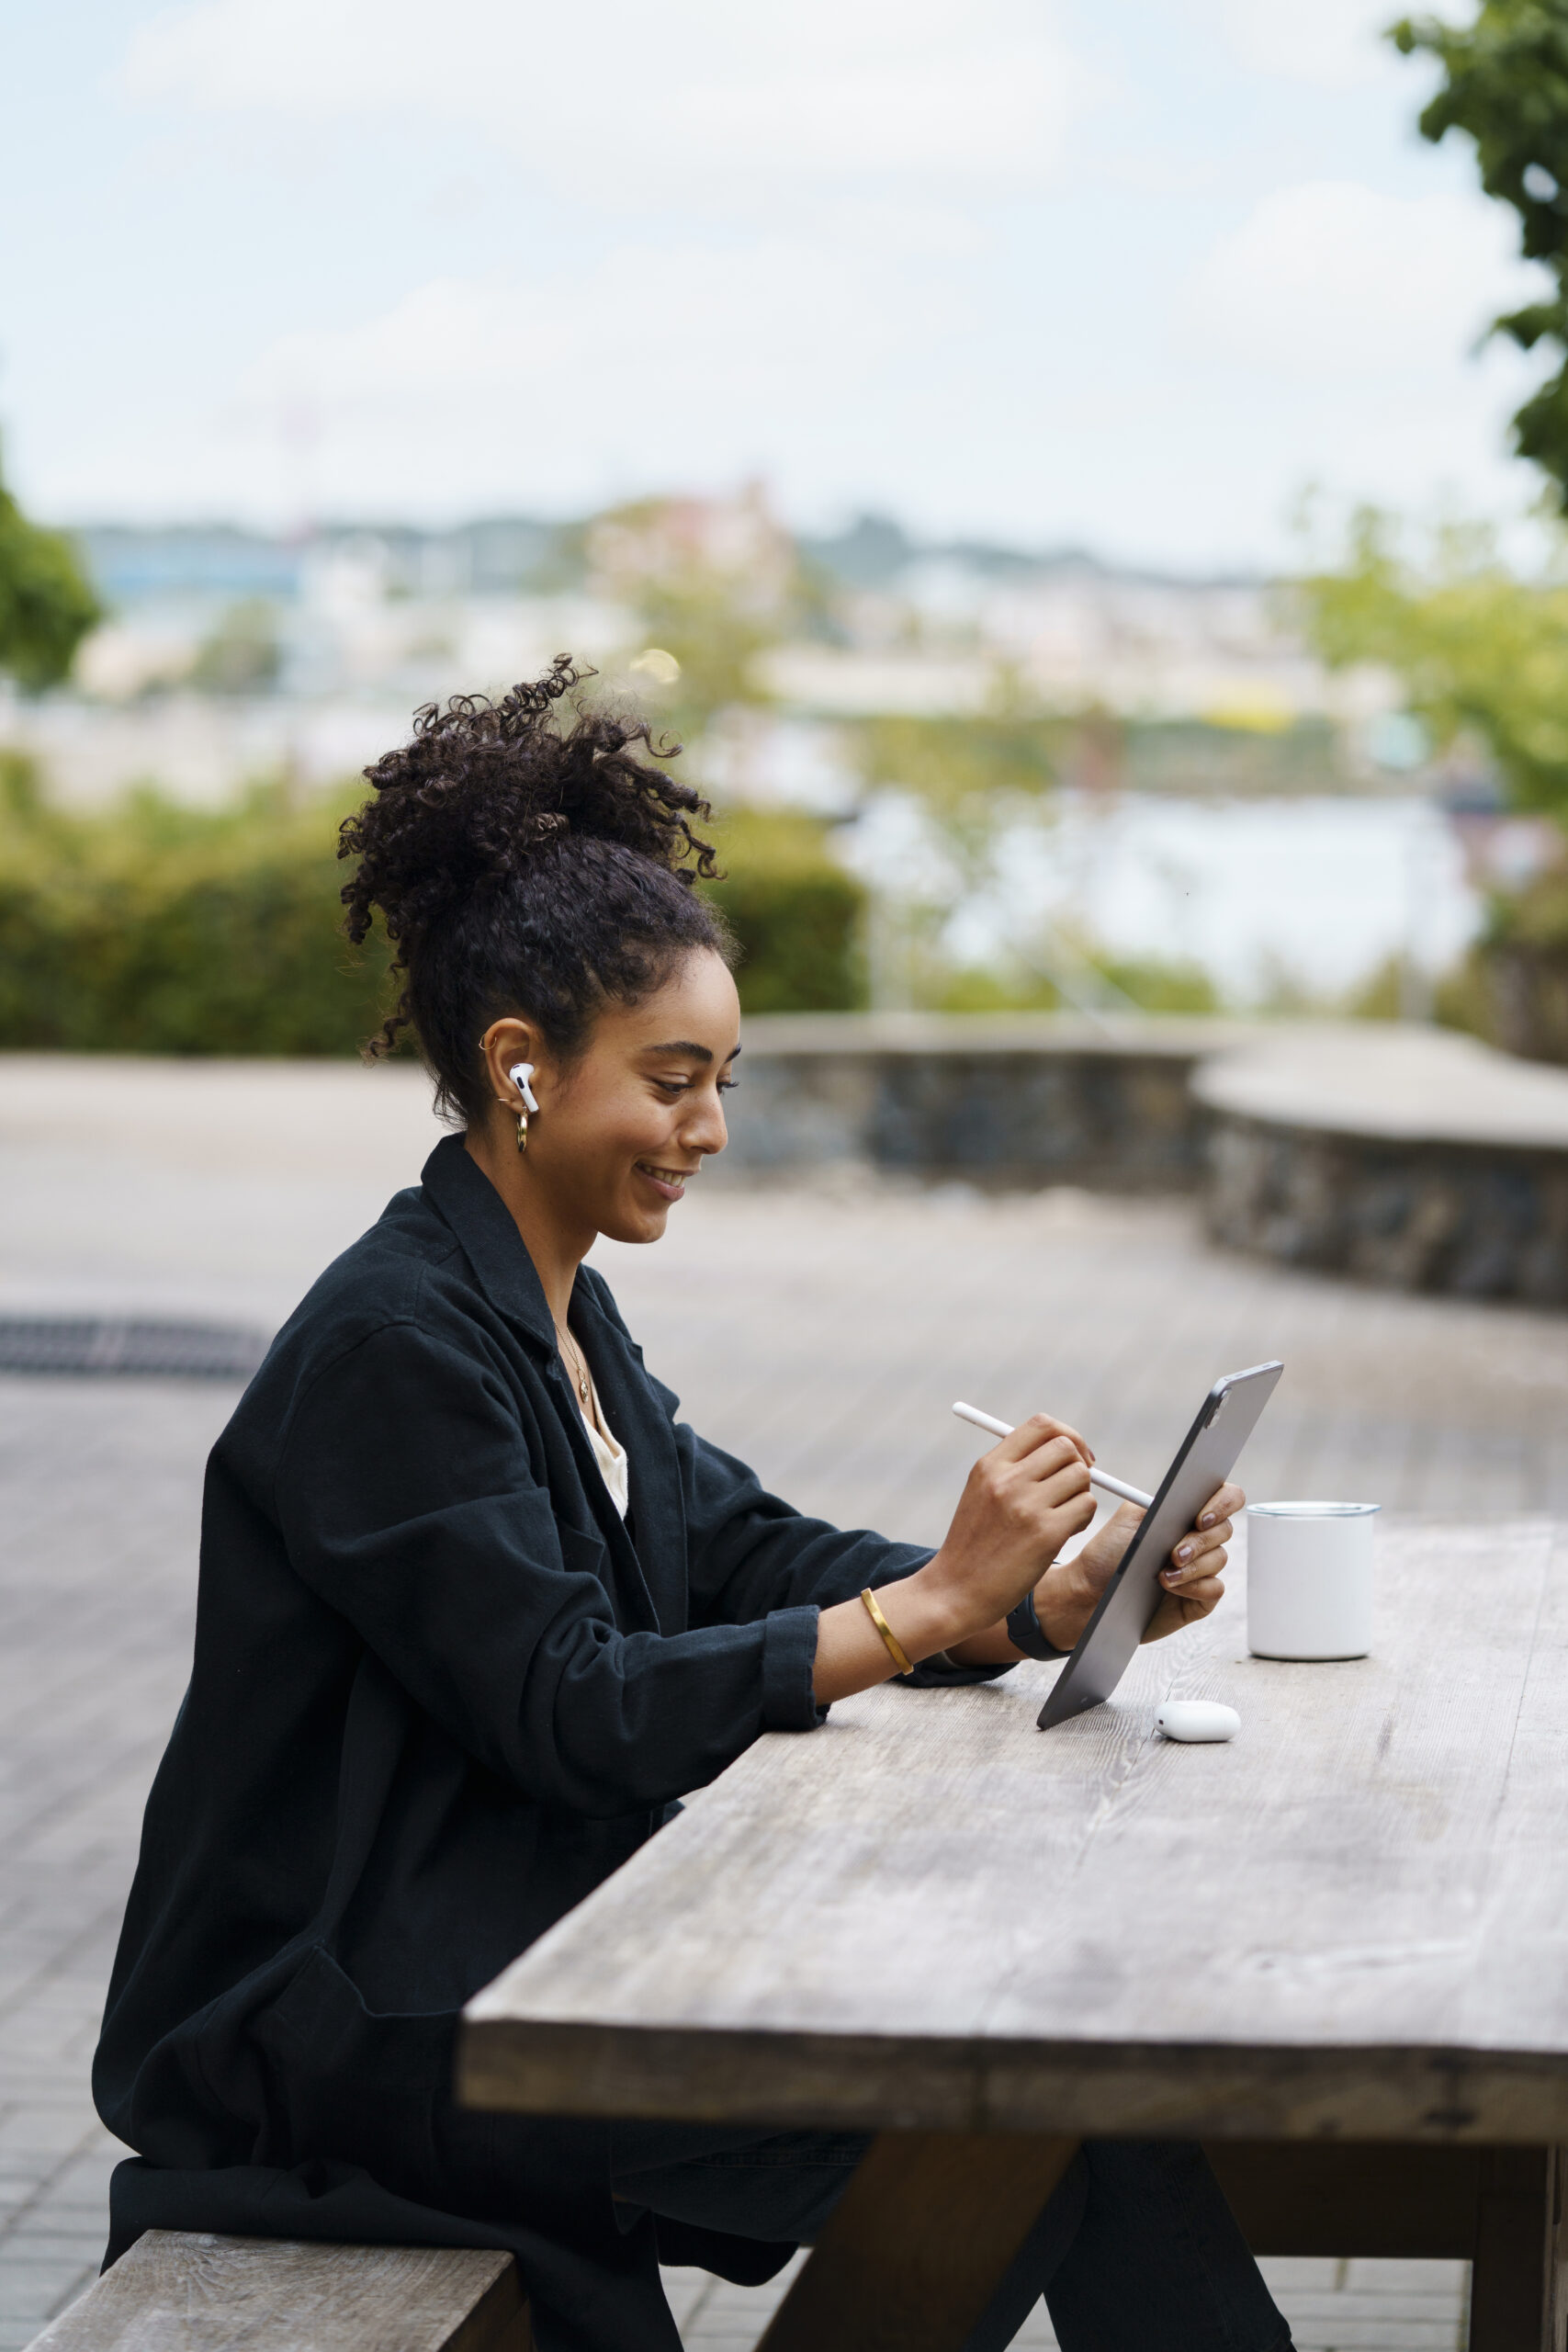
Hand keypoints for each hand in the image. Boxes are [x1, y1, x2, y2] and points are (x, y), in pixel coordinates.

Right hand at [920, 1414, 1096, 1646]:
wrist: (956, 1591)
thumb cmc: (974, 1546)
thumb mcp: (981, 1494)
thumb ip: (1014, 1469)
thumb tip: (1064, 1449)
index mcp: (990, 1465)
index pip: (1042, 1424)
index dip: (1067, 1435)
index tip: (1073, 1455)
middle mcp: (1007, 1479)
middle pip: (1066, 1446)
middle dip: (1079, 1464)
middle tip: (1074, 1487)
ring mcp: (1026, 1505)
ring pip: (1081, 1476)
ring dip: (1082, 1494)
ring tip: (1064, 1515)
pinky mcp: (1046, 1533)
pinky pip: (1087, 1506)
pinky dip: (1083, 1518)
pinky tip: (1064, 1533)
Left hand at [1034, 1480, 1243, 1651]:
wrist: (1092, 1591)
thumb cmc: (1110, 1553)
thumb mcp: (1130, 1518)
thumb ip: (1161, 1504)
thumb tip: (1188, 1499)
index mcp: (1185, 1512)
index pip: (1225, 1497)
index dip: (1222, 1503)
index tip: (1200, 1518)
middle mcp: (1198, 1538)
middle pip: (1224, 1529)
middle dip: (1199, 1541)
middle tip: (1174, 1553)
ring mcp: (1202, 1568)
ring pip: (1219, 1559)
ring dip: (1192, 1566)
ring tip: (1163, 1575)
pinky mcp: (1201, 1597)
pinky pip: (1215, 1588)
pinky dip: (1193, 1586)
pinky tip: (1169, 1588)